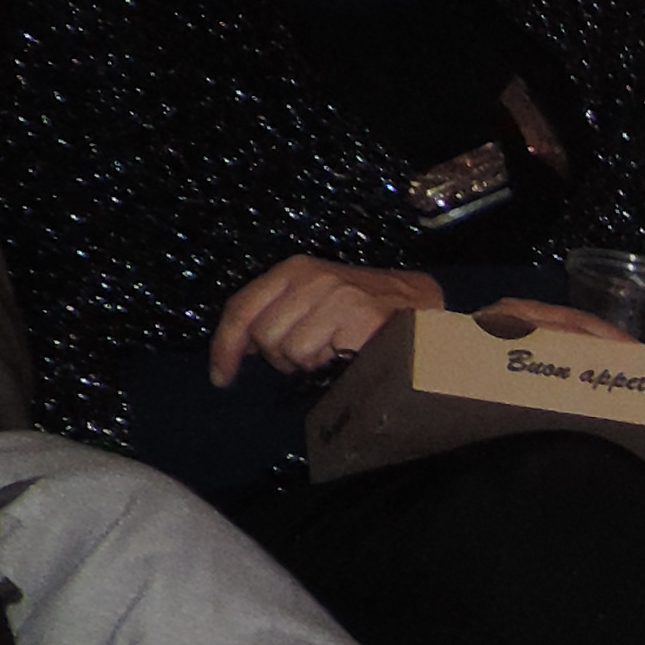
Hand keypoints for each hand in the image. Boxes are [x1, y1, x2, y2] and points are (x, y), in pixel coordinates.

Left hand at [207, 260, 443, 386]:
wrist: (422, 307)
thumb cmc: (366, 310)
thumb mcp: (316, 298)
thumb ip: (277, 313)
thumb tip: (240, 347)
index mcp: (295, 269)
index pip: (242, 307)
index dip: (225, 345)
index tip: (221, 376)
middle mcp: (311, 277)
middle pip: (262, 334)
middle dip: (280, 357)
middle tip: (310, 356)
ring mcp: (335, 296)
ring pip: (288, 350)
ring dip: (308, 363)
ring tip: (333, 352)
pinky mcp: (356, 318)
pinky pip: (317, 357)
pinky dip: (330, 365)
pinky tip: (348, 354)